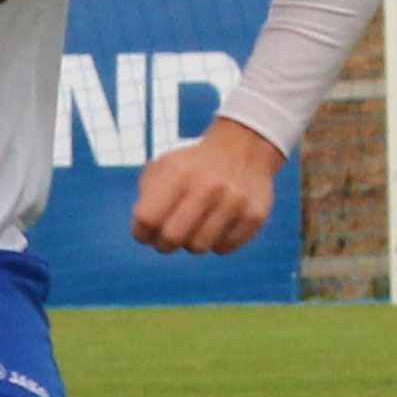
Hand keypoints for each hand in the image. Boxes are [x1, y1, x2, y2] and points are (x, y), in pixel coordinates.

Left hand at [131, 116, 283, 254]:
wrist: (243, 148)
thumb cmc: (192, 167)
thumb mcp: (162, 168)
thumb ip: (146, 199)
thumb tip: (145, 234)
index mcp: (179, 172)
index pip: (147, 219)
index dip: (141, 232)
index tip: (146, 230)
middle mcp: (208, 185)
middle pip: (172, 238)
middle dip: (164, 243)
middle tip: (167, 237)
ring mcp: (234, 201)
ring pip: (199, 247)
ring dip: (191, 242)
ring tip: (195, 225)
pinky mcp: (254, 216)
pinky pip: (223, 248)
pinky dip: (216, 242)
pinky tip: (218, 224)